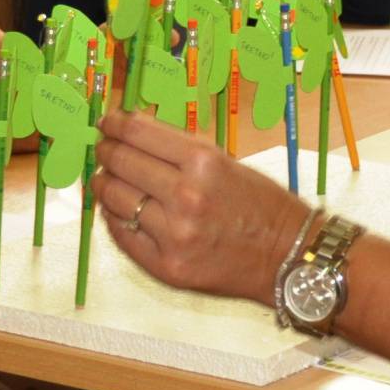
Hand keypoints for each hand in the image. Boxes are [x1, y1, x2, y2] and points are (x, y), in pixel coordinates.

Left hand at [93, 106, 310, 303]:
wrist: (287, 256)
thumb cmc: (261, 205)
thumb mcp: (226, 162)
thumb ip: (179, 150)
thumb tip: (132, 136)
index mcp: (204, 162)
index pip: (138, 133)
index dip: (114, 124)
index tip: (107, 122)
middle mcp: (186, 196)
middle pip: (121, 163)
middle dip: (105, 151)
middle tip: (102, 149)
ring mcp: (173, 235)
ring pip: (114, 199)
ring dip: (104, 184)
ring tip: (104, 179)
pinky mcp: (166, 267)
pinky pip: (122, 235)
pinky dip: (113, 218)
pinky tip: (116, 209)